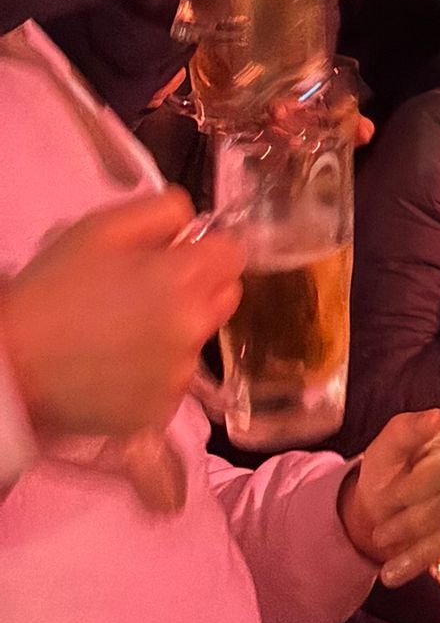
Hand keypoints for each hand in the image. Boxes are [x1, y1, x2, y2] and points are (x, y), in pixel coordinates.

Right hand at [0, 191, 243, 439]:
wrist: (9, 365)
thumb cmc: (53, 289)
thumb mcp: (103, 227)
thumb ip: (164, 211)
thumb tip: (193, 223)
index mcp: (187, 278)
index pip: (233, 253)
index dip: (205, 249)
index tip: (175, 256)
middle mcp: (195, 328)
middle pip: (224, 297)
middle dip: (198, 288)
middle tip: (146, 291)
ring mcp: (180, 375)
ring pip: (198, 340)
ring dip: (176, 331)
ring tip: (122, 332)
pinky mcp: (160, 411)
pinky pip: (174, 380)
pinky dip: (155, 371)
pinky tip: (116, 365)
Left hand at [339, 409, 439, 586]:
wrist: (375, 508)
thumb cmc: (387, 469)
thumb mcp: (388, 444)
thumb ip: (408, 430)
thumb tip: (435, 418)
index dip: (423, 480)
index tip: (394, 491)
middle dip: (413, 507)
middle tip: (384, 506)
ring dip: (409, 530)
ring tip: (380, 535)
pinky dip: (412, 561)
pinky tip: (390, 571)